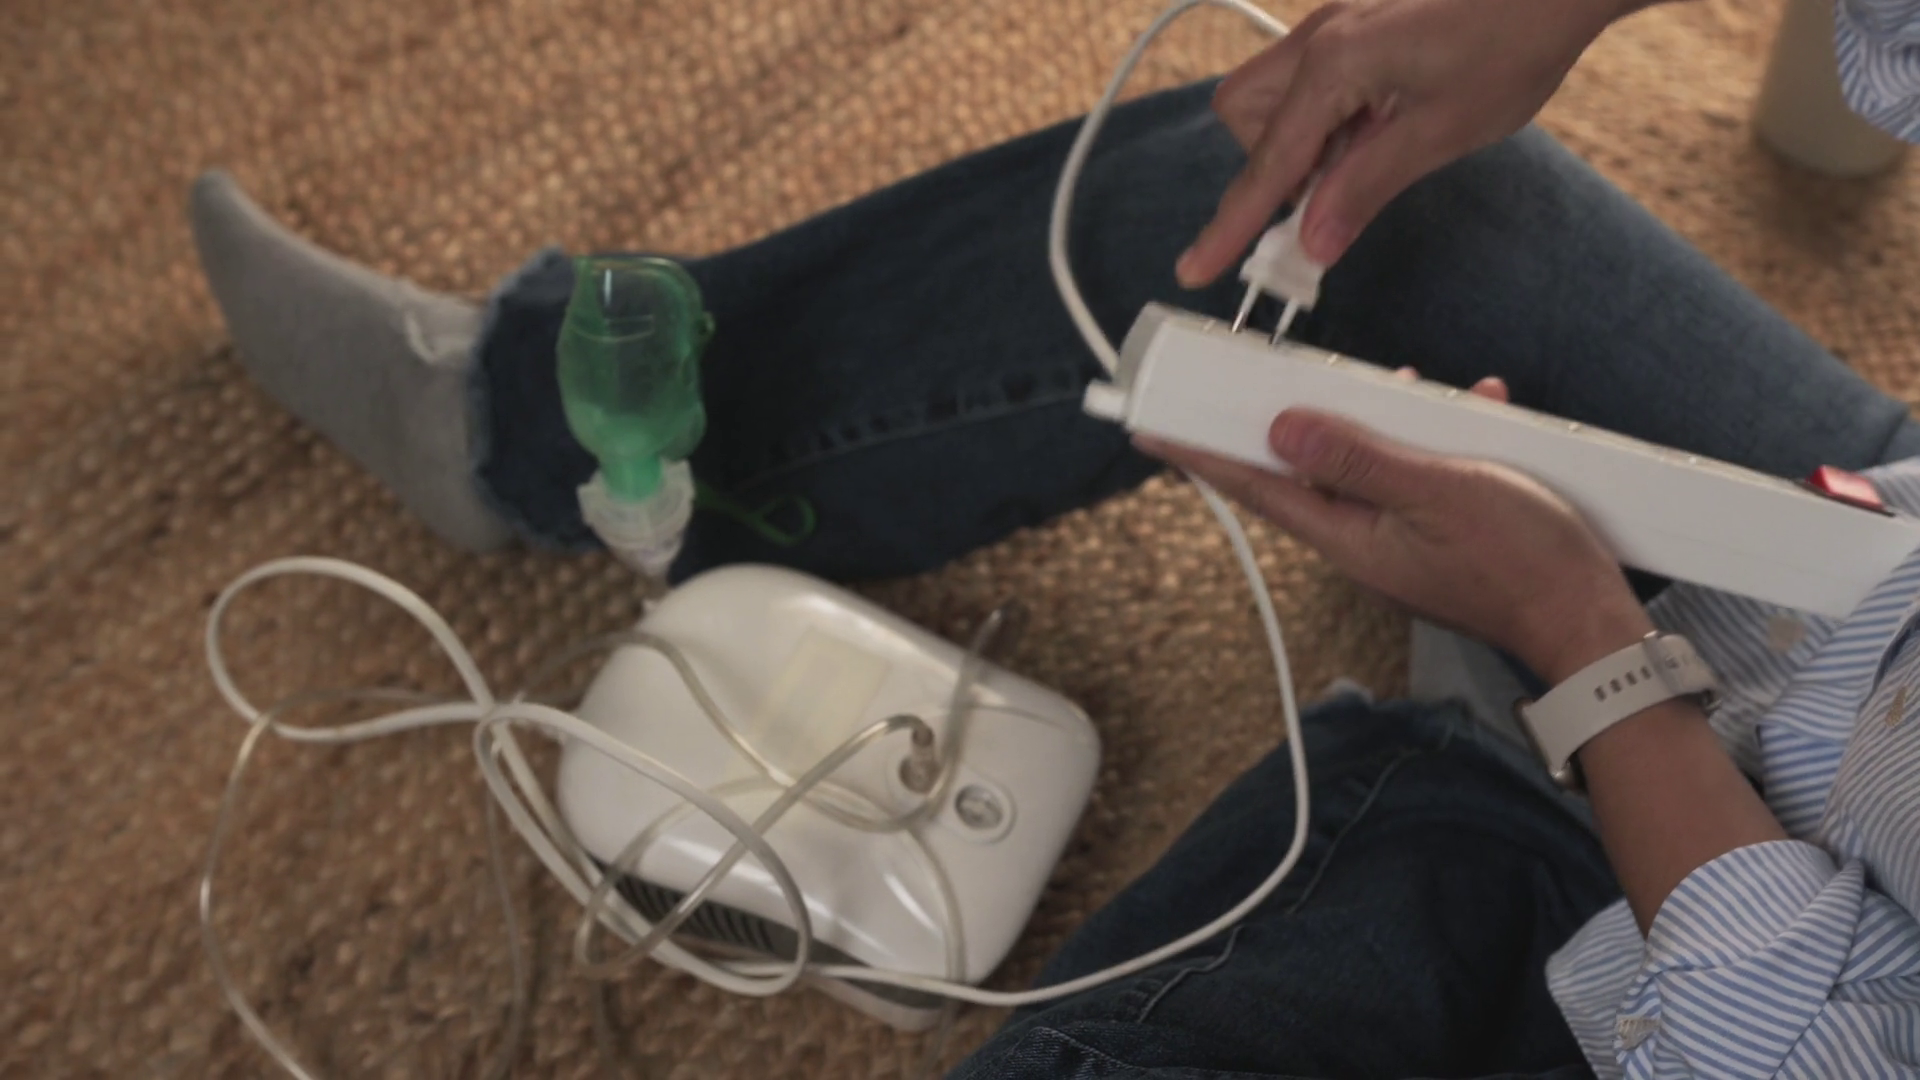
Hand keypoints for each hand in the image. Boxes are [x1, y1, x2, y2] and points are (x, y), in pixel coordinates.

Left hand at [1138, 374, 1650, 681]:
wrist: (1590, 623)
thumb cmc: (1523, 562)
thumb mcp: (1439, 491)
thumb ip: (1360, 458)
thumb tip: (1282, 430)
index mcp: (1347, 537)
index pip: (1255, 486)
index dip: (1201, 454)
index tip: (1152, 429)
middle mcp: (1361, 542)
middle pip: (1302, 469)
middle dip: (1292, 417)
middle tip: (1261, 375)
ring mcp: (1397, 540)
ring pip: (1364, 464)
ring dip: (1383, 419)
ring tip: (1412, 387)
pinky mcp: (1434, 534)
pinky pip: (1414, 475)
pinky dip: (1437, 439)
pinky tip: (1477, 409)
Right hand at [1176, 0, 1636, 285]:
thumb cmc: (1514, 38)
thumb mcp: (1442, 130)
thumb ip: (1365, 187)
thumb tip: (1312, 243)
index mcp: (1334, 64)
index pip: (1266, 165)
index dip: (1232, 226)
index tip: (1197, 270)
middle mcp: (1321, 38)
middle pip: (1245, 116)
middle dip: (1269, 164)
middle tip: (1328, 191)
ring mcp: (1337, 26)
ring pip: (1272, 98)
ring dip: (1299, 143)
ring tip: (1370, 153)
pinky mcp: (1359, 27)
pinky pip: (1312, 83)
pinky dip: (1330, 122)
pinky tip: (1385, 125)